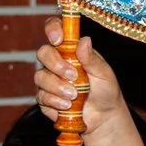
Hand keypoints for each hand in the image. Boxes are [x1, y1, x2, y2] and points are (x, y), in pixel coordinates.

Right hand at [32, 20, 135, 145]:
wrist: (104, 116)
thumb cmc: (105, 90)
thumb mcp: (104, 73)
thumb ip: (92, 59)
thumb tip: (84, 40)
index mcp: (71, 50)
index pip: (56, 30)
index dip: (53, 29)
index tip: (58, 39)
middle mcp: (56, 61)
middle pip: (43, 53)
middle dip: (56, 64)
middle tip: (73, 75)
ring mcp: (49, 79)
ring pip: (40, 77)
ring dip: (57, 87)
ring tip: (74, 96)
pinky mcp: (45, 97)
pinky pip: (41, 96)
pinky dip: (55, 101)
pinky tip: (67, 106)